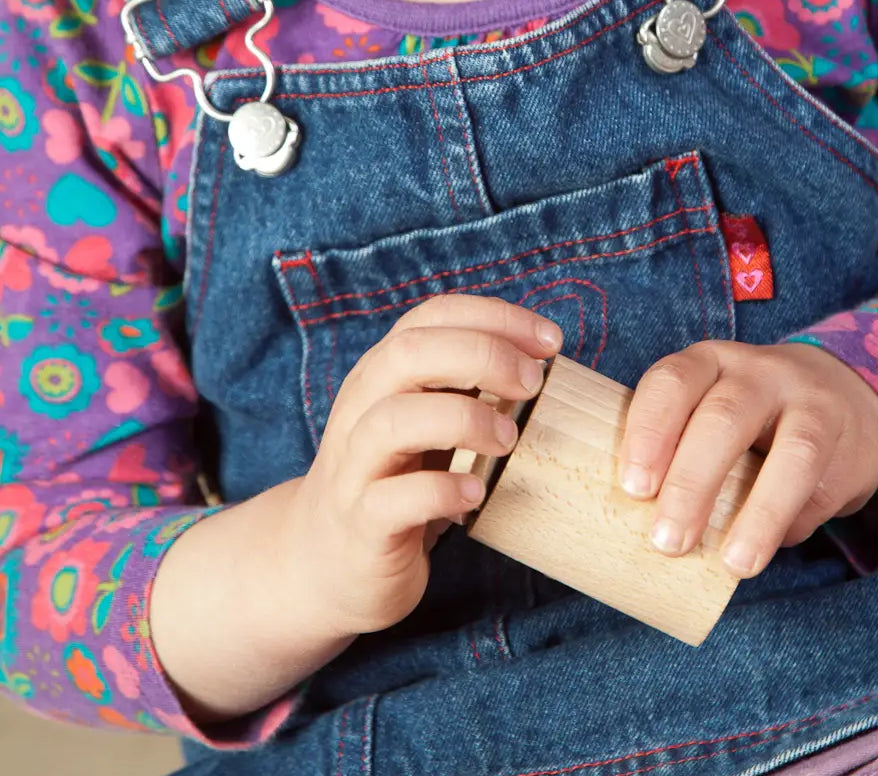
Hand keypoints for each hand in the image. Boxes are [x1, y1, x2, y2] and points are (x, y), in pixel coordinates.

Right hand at [279, 294, 562, 637]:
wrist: (322, 563)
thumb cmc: (397, 479)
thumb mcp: (426, 419)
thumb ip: (466, 386)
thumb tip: (544, 362)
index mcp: (383, 373)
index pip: (433, 316)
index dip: (495, 317)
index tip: (551, 341)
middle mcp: (361, 408)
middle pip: (408, 353)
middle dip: (482, 356)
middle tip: (533, 384)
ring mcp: (354, 466)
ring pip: (393, 420)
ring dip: (464, 420)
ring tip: (508, 440)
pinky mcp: (360, 523)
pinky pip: (392, 500)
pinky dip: (442, 491)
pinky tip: (476, 493)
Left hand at [617, 340, 877, 577]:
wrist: (849, 400)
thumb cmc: (752, 419)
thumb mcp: (710, 411)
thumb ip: (681, 451)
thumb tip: (645, 528)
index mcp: (710, 362)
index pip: (672, 382)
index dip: (649, 431)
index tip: (634, 488)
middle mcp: (760, 373)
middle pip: (724, 417)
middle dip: (692, 482)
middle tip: (667, 540)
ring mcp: (811, 405)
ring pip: (792, 452)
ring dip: (760, 514)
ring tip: (734, 563)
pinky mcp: (849, 447)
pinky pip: (820, 491)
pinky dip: (791, 526)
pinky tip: (764, 550)